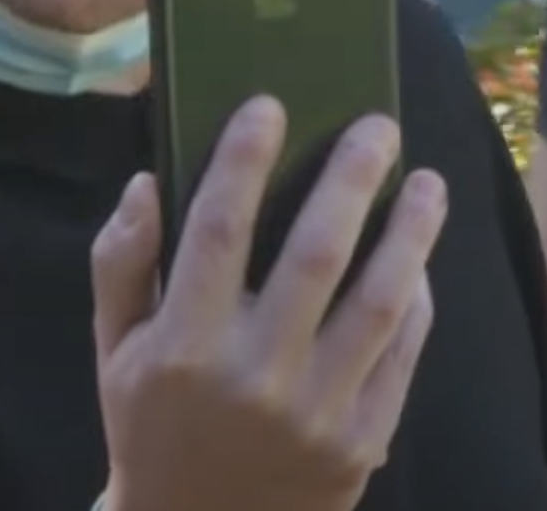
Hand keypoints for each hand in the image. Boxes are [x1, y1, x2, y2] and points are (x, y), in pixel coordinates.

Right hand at [92, 98, 447, 510]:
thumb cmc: (153, 425)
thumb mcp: (116, 351)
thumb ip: (122, 264)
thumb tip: (148, 180)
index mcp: (182, 346)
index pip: (218, 230)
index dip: (244, 159)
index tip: (270, 104)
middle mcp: (251, 377)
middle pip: (314, 255)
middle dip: (351, 179)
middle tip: (380, 126)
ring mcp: (314, 412)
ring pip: (376, 302)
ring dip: (410, 234)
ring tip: (429, 183)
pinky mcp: (362, 442)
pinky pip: (401, 355)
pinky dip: (416, 300)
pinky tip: (422, 259)